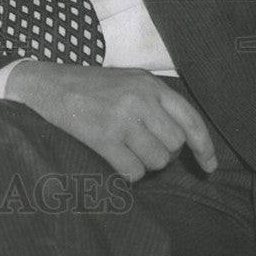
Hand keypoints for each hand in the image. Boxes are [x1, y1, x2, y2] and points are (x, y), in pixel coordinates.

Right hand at [5, 61, 217, 181]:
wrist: (45, 84)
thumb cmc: (86, 86)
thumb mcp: (126, 81)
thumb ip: (153, 101)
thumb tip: (180, 138)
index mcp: (149, 84)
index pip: (190, 119)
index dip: (204, 147)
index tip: (210, 166)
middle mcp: (140, 99)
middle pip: (175, 145)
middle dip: (162, 154)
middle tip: (140, 147)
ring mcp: (122, 118)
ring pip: (157, 161)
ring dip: (144, 164)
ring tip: (124, 150)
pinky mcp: (104, 137)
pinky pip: (134, 172)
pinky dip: (127, 174)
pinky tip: (113, 160)